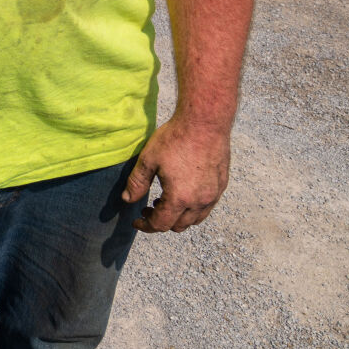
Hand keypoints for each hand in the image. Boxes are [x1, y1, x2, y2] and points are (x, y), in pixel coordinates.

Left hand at [122, 117, 231, 232]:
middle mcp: (200, 201)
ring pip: (195, 219)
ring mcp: (213, 194)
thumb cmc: (176, 138)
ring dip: (179, 216)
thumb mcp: (148, 160)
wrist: (205, 123)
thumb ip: (137, 183)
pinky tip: (183, 192)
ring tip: (164, 201)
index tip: (136, 221)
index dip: (146, 226)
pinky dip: (193, 208)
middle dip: (161, 221)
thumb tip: (126, 199)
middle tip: (148, 208)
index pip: (161, 224)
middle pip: (179, 225)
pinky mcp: (221, 185)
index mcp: (180, 198)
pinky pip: (207, 207)